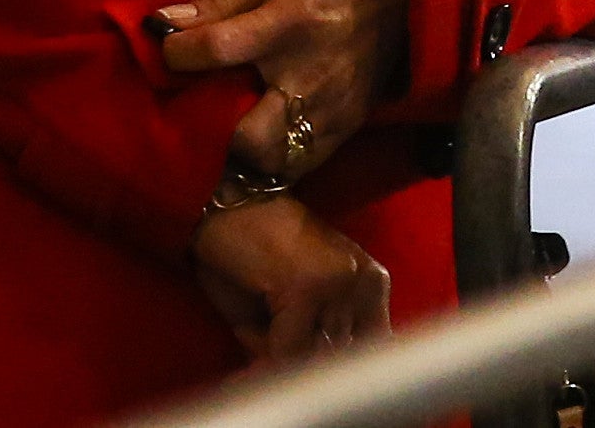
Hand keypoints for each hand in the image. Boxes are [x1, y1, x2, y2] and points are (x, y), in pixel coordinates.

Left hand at [155, 0, 415, 183]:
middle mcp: (309, 72)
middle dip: (213, 134)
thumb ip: (221, 3)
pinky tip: (262, 146)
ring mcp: (332, 105)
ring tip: (227, 141)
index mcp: (288, 22)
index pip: (216, 49)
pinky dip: (274, 163)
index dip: (177, 55)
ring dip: (242, 157)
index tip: (170, 54)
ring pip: (273, 160)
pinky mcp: (349, 123)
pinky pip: (302, 164)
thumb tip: (162, 25)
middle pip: (246, 132)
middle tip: (199, 119)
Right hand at [191, 192, 391, 360]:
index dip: (337, 371)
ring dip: (286, 369)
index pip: (369, 349)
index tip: (311, 378)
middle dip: (309, 370)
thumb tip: (305, 387)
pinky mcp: (309, 288)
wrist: (223, 208)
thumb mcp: (284, 310)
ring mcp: (339, 282)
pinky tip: (247, 360)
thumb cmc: (248, 258)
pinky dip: (265, 362)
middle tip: (276, 371)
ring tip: (258, 363)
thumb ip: (304, 347)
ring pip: (319, 358)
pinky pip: (289, 351)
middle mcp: (364, 280)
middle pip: (345, 356)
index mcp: (371, 283)